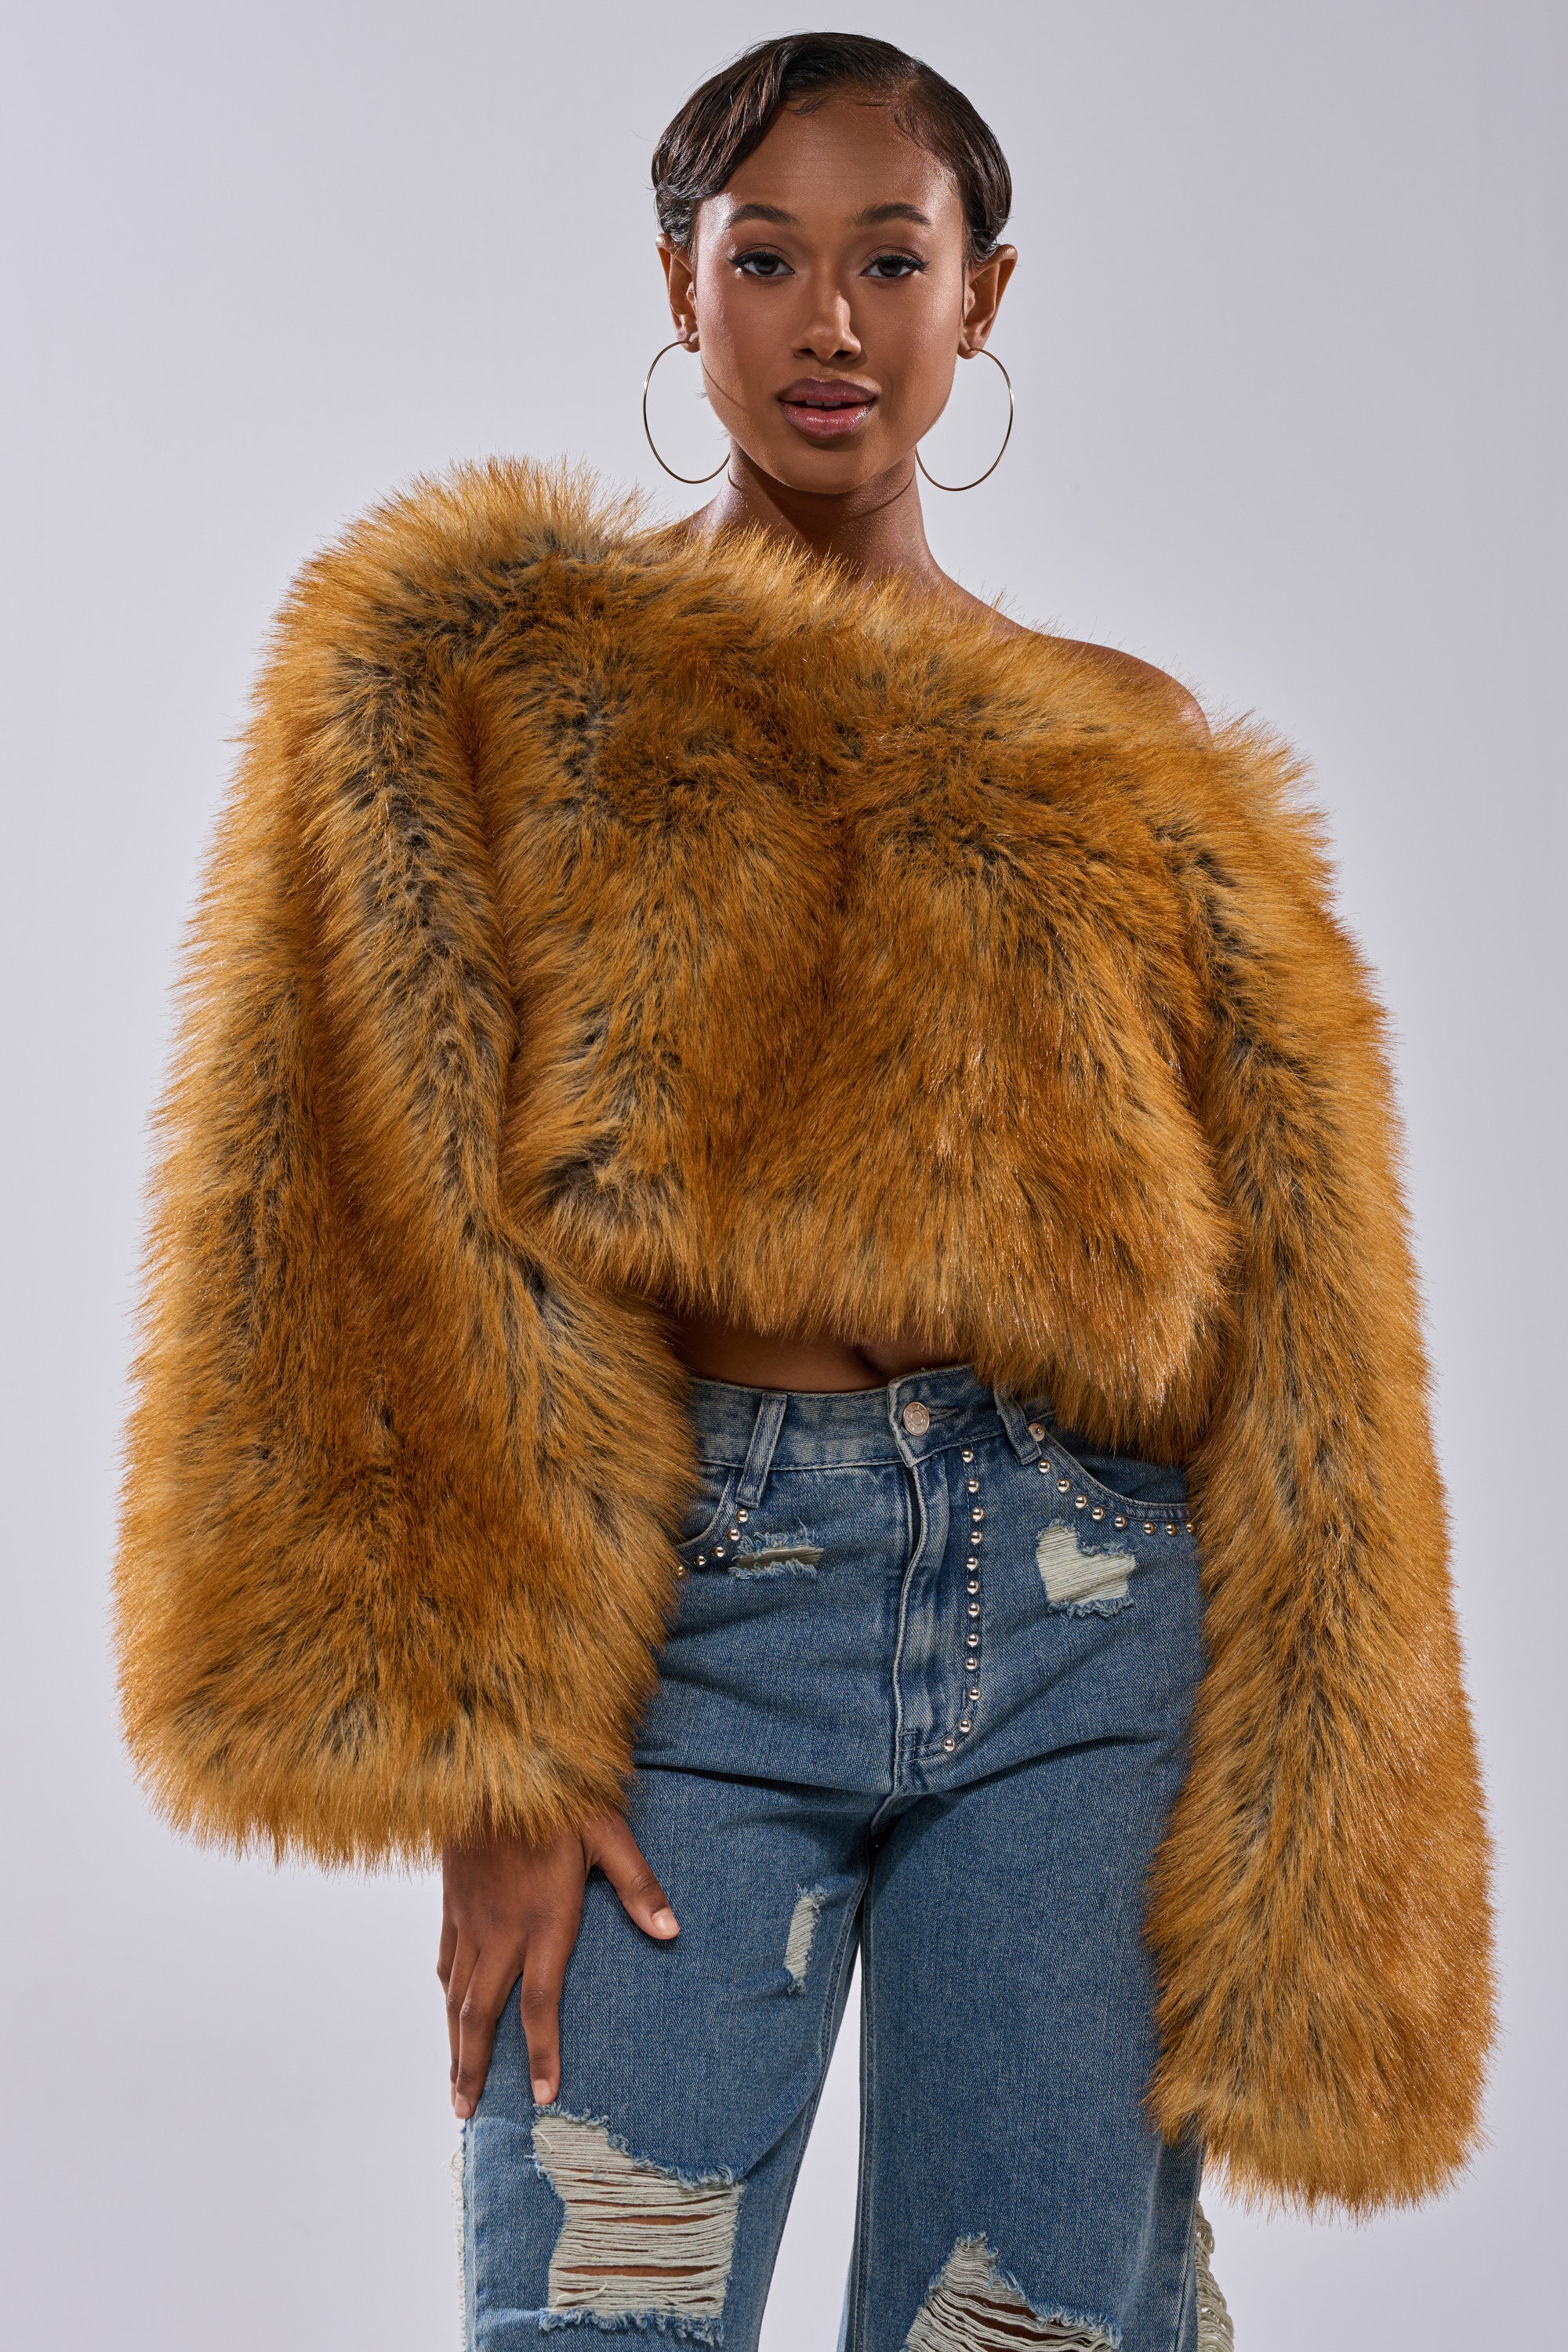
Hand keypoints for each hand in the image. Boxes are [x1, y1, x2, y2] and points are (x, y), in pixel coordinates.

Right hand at [437, 1811, 677, 2118]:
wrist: (489, 1758)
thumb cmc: (558, 1794)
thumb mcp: (608, 1831)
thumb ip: (639, 1884)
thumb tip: (672, 1930)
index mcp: (544, 1919)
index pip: (540, 2003)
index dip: (541, 2052)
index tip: (542, 2095)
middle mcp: (501, 1928)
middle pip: (481, 2013)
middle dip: (473, 2067)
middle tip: (466, 2112)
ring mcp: (471, 1915)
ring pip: (456, 1993)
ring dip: (453, 2041)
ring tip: (454, 2081)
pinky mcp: (453, 1898)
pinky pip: (446, 1958)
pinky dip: (446, 1992)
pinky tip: (450, 2007)